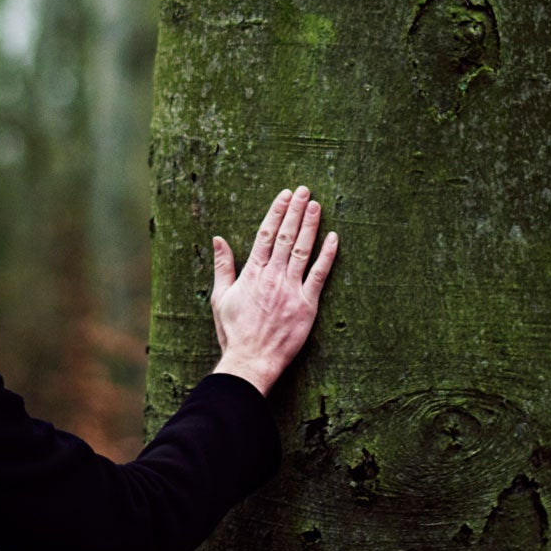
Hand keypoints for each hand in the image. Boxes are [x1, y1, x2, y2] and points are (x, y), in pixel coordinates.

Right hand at [210, 186, 338, 396]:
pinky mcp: (307, 305)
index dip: (276, 212)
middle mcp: (272, 276)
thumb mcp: (220, 297)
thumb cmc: (234, 332)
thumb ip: (223, 266)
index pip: (265, 234)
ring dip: (310, 225)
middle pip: (286, 236)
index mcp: (252, 273)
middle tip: (304, 190)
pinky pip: (319, 275)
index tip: (284, 195)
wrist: (251, 360)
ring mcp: (291, 289)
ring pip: (302, 250)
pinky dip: (327, 255)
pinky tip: (333, 238)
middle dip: (295, 210)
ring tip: (316, 205)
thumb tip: (218, 239)